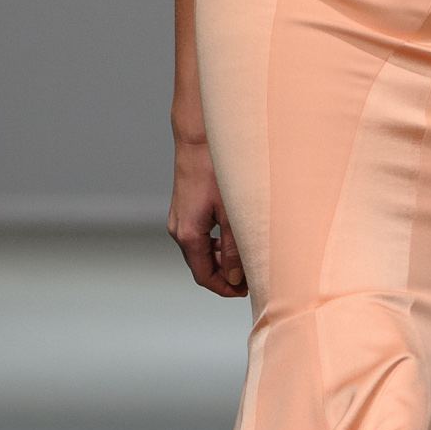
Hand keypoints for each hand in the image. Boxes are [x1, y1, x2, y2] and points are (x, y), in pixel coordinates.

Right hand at [168, 134, 247, 296]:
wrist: (199, 138)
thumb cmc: (216, 170)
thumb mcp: (233, 213)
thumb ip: (235, 248)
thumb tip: (237, 278)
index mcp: (189, 235)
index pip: (204, 276)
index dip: (225, 288)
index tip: (246, 291)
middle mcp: (178, 230)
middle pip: (201, 265)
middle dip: (225, 275)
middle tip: (251, 276)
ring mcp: (179, 219)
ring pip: (200, 251)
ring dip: (221, 259)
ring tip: (246, 258)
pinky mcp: (184, 209)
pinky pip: (198, 236)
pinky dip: (215, 244)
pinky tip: (233, 238)